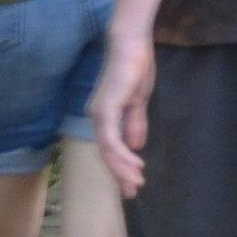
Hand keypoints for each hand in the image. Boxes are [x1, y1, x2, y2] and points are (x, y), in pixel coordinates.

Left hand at [93, 32, 156, 197]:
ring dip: (122, 169)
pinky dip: (123, 155)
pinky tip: (135, 164)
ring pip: (107, 151)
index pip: (111, 147)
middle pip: (107, 154)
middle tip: (132, 192)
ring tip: (136, 182)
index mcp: (106, 115)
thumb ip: (135, 123)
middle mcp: (97, 117)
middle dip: (120, 175)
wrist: (131, 43)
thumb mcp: (139, 100)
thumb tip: (136, 145)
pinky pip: (111, 141)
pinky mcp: (105, 110)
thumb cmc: (136, 66)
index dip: (122, 166)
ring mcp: (99, 114)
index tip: (133, 184)